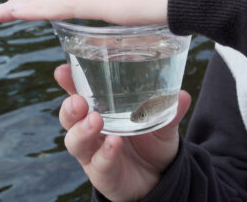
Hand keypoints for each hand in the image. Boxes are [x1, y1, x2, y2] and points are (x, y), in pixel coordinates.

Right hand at [55, 64, 190, 201]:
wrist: (161, 176)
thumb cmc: (153, 142)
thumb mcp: (163, 123)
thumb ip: (169, 110)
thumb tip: (183, 95)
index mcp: (102, 112)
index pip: (80, 94)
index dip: (69, 82)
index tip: (63, 70)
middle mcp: (92, 132)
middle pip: (70, 119)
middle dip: (70, 108)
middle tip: (77, 100)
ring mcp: (94, 154)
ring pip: (76, 142)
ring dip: (82, 130)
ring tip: (95, 120)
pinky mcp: (102, 174)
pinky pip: (99, 164)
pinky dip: (105, 153)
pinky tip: (113, 143)